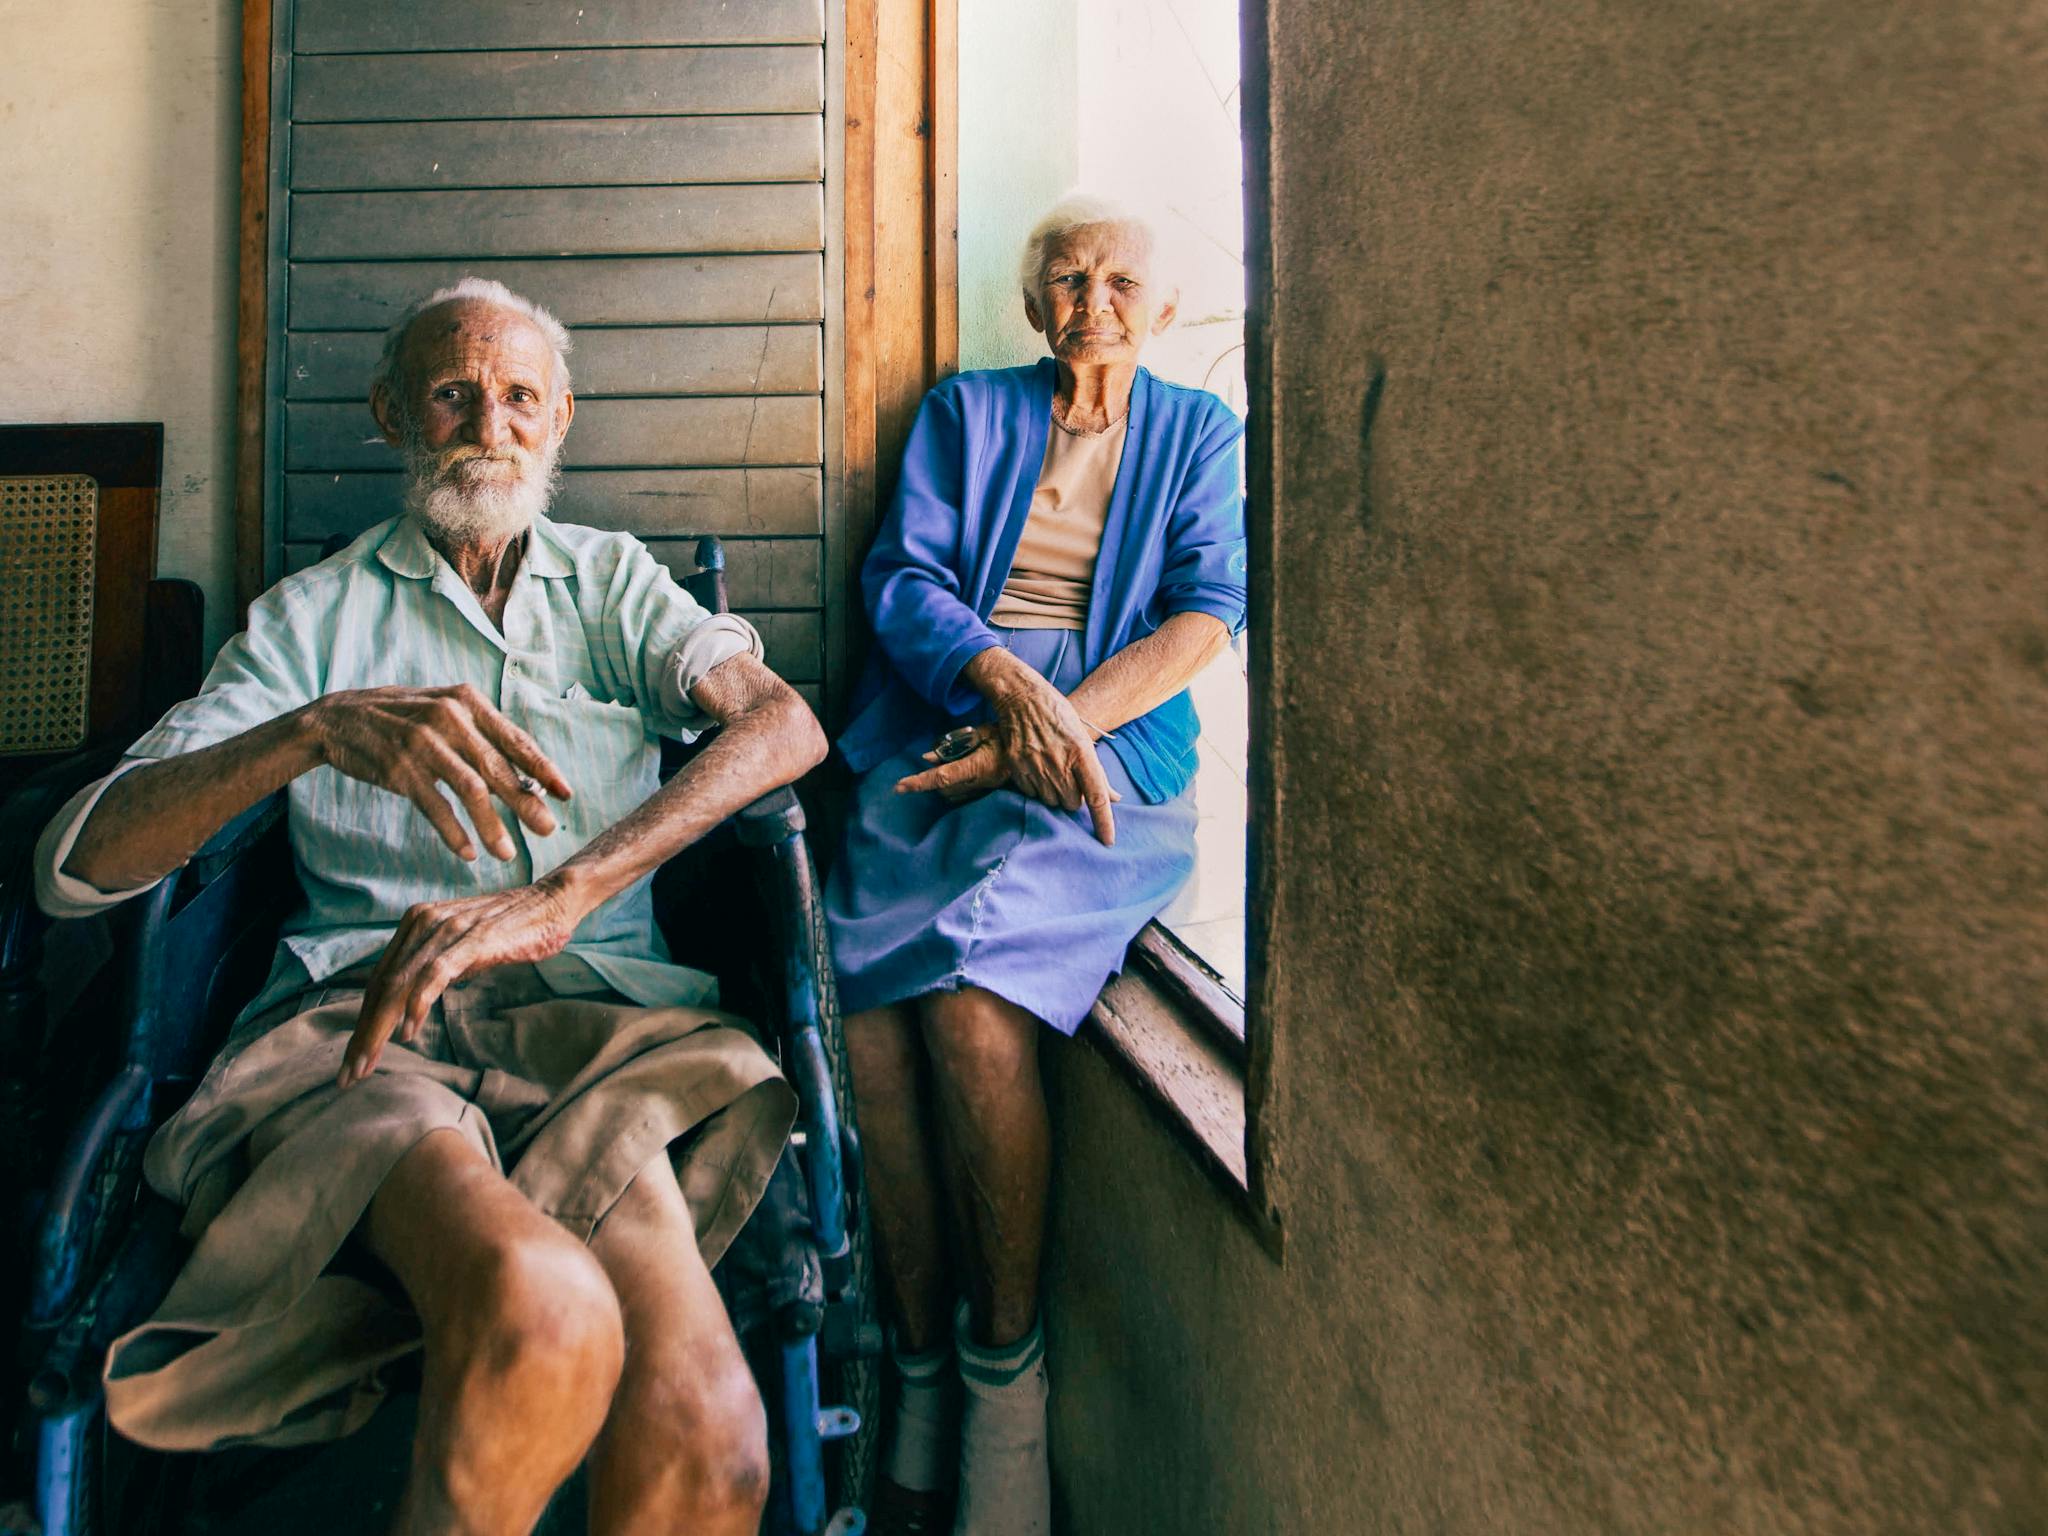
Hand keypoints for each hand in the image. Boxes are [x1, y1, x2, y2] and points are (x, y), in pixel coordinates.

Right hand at [306, 684, 571, 861]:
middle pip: (499, 768)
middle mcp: (449, 718)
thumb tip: (526, 770)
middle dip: (526, 803)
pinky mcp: (400, 769)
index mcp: (467, 702)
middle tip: (547, 830)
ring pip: (471, 791)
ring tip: (507, 854)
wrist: (337, 719)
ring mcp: (423, 744)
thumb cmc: (401, 718)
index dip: (543, 769)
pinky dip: (454, 832)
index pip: (515, 739)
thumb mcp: (443, 709)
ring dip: (492, 826)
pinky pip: (436, 807)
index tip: (565, 794)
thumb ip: (480, 732)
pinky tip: (467, 852)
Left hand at [338, 881, 579, 1086]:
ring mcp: (447, 929)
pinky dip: (417, 1004)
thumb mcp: (463, 946)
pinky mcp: (472, 938)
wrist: (553, 900)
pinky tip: (408, 1030)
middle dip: (364, 1033)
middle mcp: (423, 922)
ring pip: (401, 984)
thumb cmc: (512, 927)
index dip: (363, 1021)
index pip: (380, 980)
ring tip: (368, 1062)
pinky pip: (435, 974)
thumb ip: (436, 967)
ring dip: (380, 1027)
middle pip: (382, 986)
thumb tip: (412, 1003)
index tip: (354, 1058)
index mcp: (416, 924)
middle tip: (349, 1073)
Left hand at [896, 738, 1010, 804]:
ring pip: (954, 796)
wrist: (1037, 748)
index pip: (943, 777)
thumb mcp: (982, 731)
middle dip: (934, 781)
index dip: (920, 782)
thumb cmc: (1008, 734)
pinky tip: (961, 774)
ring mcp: (989, 790)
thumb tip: (927, 757)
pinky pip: (966, 796)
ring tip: (951, 766)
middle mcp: (984, 782)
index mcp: (980, 765)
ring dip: (945, 785)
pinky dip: (956, 788)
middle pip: (945, 790)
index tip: (900, 787)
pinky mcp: (992, 794)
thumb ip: (954, 744)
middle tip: (936, 762)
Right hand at [988, 673, 1118, 844]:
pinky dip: (1036, 788)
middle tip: (1069, 779)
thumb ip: (1097, 771)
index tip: (1107, 841)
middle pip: (1072, 803)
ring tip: (1051, 770)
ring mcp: (1036, 765)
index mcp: (1081, 752)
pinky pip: (1031, 793)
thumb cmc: (1058, 715)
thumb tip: (1114, 798)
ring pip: (1051, 801)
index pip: (1096, 796)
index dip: (1104, 822)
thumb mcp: (1083, 737)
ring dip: (1054, 794)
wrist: (1022, 697)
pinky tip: (1036, 768)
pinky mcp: (1017, 767)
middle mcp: (1059, 762)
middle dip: (1074, 798)